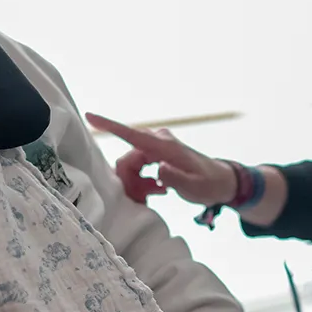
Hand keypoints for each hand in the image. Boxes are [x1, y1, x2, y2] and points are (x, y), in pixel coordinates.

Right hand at [86, 113, 236, 204]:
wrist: (222, 181)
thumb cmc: (209, 184)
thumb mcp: (194, 187)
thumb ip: (176, 178)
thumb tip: (158, 168)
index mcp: (164, 146)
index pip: (132, 134)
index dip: (109, 125)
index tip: (89, 115)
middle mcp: (158, 141)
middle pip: (128, 159)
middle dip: (131, 180)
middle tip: (148, 197)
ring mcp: (157, 146)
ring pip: (131, 165)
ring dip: (139, 182)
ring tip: (159, 192)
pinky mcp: (157, 153)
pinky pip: (138, 166)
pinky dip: (143, 180)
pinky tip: (159, 189)